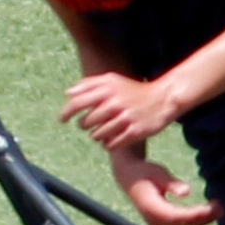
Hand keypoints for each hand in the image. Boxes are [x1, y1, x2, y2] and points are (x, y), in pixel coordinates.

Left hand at [61, 69, 180, 150]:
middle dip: (85, 126)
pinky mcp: (135, 132)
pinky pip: (111, 144)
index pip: (78, 103)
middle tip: (90, 124)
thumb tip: (67, 93)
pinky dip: (108, 144)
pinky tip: (111, 139)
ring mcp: (125, 118)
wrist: (162, 99)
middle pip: (86, 123)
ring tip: (103, 131)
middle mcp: (115, 103)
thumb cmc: (132, 90)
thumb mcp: (112, 80)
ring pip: (97, 135)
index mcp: (107, 89)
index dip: (66, 112)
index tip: (62, 120)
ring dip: (97, 136)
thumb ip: (89, 84)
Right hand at [113, 143, 219, 224]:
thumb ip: (170, 183)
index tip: (214, 207)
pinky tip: (209, 212)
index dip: (197, 214)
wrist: (129, 177)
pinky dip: (197, 221)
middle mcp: (153, 221)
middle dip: (204, 218)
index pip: (177, 217)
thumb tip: (185, 191)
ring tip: (219, 209)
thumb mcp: (157, 172)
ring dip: (203, 221)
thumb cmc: (144, 171)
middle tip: (222, 207)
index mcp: (150, 208)